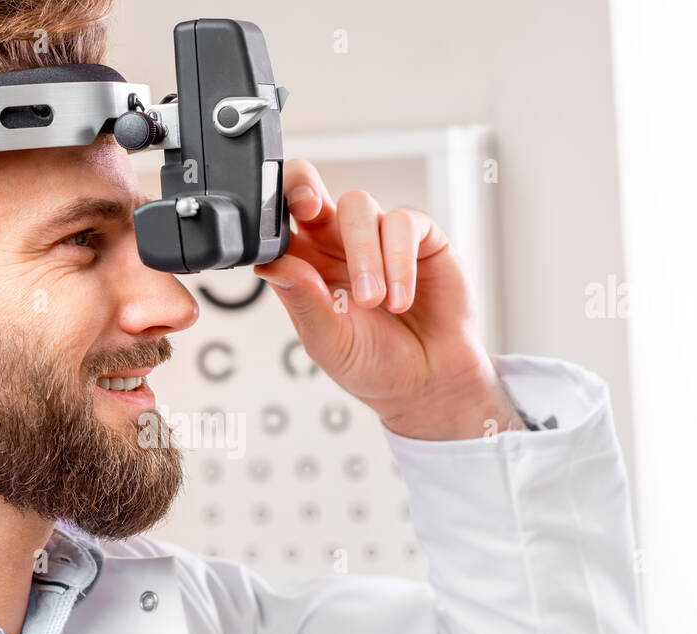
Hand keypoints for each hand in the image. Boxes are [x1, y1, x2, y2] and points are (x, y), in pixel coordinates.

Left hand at [254, 159, 523, 439]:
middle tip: (308, 209)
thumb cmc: (373, 364)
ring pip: (357, 206)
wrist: (428, 382)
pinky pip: (403, 223)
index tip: (268, 221)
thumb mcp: (328, 342)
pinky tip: (399, 300)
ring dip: (363, 254)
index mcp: (304, 265)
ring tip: (373, 302)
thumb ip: (304, 302)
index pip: (277, 222)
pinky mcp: (419, 236)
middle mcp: (335, 243)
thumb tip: (270, 265)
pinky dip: (399, 260)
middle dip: (302, 188)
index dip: (269, 208)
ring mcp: (376, 236)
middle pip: (309, 190)